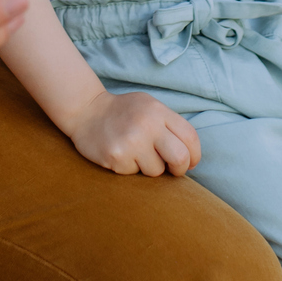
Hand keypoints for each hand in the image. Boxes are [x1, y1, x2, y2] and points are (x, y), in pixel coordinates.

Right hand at [59, 91, 199, 176]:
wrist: (86, 111)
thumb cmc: (123, 112)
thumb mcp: (149, 106)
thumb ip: (169, 125)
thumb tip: (190, 155)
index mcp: (158, 111)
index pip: (190, 137)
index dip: (195, 155)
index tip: (191, 162)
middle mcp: (147, 125)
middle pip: (180, 158)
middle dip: (180, 169)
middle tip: (173, 170)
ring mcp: (131, 142)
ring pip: (156, 171)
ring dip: (150, 168)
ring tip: (136, 154)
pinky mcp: (116, 157)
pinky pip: (134, 174)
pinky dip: (130, 168)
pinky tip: (121, 155)